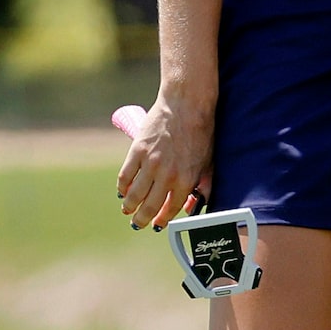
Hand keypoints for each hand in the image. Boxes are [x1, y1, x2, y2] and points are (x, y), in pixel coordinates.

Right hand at [118, 96, 211, 230]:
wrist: (186, 105)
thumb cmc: (201, 133)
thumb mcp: (208, 163)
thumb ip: (203, 187)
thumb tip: (194, 206)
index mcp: (186, 180)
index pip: (171, 209)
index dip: (162, 220)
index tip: (157, 224)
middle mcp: (167, 174)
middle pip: (149, 206)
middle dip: (142, 218)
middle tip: (137, 223)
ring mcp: (150, 163)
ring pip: (134, 194)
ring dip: (129, 206)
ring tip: (127, 209)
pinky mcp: (137, 150)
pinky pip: (125, 175)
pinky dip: (122, 187)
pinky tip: (122, 191)